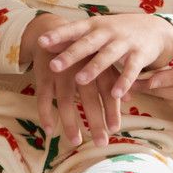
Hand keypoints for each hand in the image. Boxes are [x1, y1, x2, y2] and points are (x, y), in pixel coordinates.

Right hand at [25, 14, 115, 147]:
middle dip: (95, 121)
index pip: (107, 91)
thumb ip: (113, 78)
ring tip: (76, 141)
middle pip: (89, 98)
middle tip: (102, 142)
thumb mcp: (100, 59)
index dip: (112, 110)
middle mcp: (80, 69)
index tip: (115, 129)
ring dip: (70, 122)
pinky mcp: (43, 74)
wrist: (51, 29)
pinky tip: (50, 130)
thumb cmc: (81, 50)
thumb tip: (130, 99)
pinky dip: (46, 114)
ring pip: (66, 101)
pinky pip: (43, 98)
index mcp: (97, 65)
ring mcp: (60, 73)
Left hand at [36, 14, 172, 146]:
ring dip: (94, 68)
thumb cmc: (114, 32)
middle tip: (53, 66)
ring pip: (107, 56)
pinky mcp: (140, 55)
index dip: (57, 35)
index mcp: (93, 26)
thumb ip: (70, 37)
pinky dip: (123, 82)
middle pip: (86, 44)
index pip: (72, 29)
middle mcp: (107, 32)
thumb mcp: (93, 30)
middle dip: (70, 55)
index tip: (41, 42)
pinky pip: (131, 69)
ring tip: (80, 80)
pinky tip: (115, 94)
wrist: (152, 27)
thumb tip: (41, 44)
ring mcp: (124, 43)